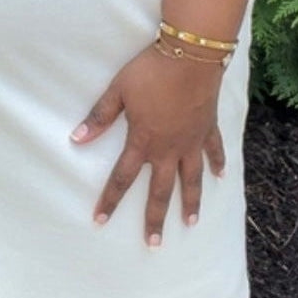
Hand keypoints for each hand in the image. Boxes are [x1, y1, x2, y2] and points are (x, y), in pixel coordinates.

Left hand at [70, 46, 225, 246]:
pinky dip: (218, 163)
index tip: (100, 220)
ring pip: (192, 179)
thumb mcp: (118, 91)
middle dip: (155, 218)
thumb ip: (100, 117)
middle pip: (160, 190)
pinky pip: (214, 150)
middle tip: (153, 243)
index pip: (122, 178)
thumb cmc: (151, 71)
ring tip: (190, 222)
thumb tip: (76, 139)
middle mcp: (169, 148)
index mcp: (143, 141)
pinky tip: (221, 175)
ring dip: (191, 202)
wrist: (191, 55)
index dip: (110, 200)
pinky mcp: (208, 127)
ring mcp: (192, 140)